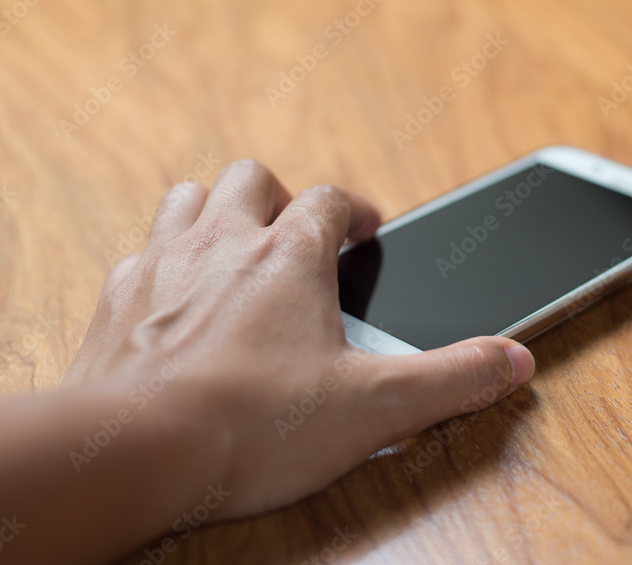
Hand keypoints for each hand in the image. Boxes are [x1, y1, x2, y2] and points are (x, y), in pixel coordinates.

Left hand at [63, 159, 534, 519]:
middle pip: (250, 179)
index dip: (354, 210)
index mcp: (287, 256)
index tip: (365, 229)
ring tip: (234, 249)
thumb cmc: (251, 426)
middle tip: (294, 235)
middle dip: (278, 197)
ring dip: (214, 212)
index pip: (329, 200)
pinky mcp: (118, 300)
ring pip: (188, 198)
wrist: (134, 452)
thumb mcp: (374, 407)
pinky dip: (163, 265)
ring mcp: (163, 264)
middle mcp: (221, 243)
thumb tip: (513, 360)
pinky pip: (140, 255)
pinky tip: (173, 302)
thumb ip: (451, 379)